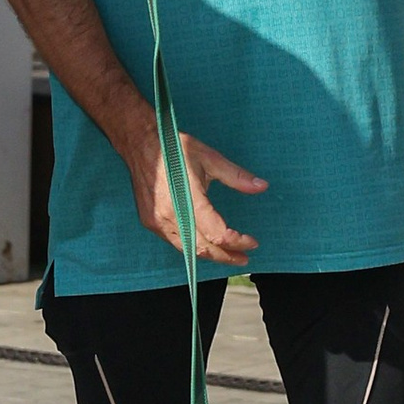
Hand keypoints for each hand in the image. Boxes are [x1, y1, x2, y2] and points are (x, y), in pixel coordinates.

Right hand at [131, 127, 266, 265]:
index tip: (252, 243)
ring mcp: (158, 222)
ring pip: (188, 250)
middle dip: (226, 257)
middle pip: (203, 250)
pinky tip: (205, 244)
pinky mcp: (150, 222)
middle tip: (244, 258)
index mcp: (188, 199)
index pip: (217, 234)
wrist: (141, 145)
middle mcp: (171, 216)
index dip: (237, 242)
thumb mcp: (210, 158)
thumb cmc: (175, 149)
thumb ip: (236, 176)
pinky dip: (193, 247)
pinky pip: (175, 242)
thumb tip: (262, 186)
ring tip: (229, 255)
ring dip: (210, 256)